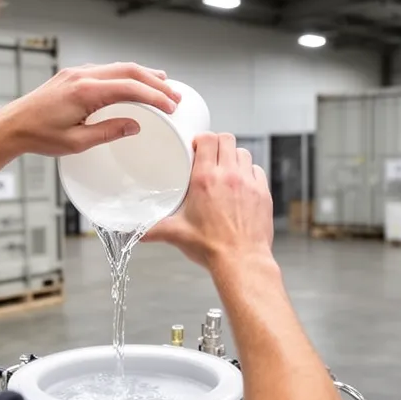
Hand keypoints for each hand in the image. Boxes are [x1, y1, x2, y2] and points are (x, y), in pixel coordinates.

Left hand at [0, 63, 180, 155]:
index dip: (154, 96)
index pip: (130, 88)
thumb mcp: (77, 142)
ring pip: (118, 67)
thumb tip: (135, 125)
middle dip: (155, 82)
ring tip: (163, 85)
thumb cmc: (40, 136)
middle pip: (129, 71)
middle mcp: (82, 76)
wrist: (12, 126)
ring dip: (142, 75)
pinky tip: (133, 82)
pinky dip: (125, 75)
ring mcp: (76, 73)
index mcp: (85, 92)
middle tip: (174, 95)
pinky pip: (105, 70)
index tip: (171, 106)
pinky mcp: (72, 75)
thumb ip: (108, 131)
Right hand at [144, 133, 273, 268]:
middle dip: (218, 143)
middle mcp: (228, 176)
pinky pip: (257, 170)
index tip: (196, 147)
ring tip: (226, 168)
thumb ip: (153, 230)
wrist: (241, 260)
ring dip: (233, 156)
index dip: (202, 139)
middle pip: (227, 139)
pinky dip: (249, 172)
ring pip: (243, 152)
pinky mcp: (262, 193)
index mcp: (205, 180)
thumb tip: (138, 232)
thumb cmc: (211, 247)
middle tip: (211, 154)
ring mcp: (248, 183)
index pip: (207, 140)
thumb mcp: (176, 234)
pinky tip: (242, 183)